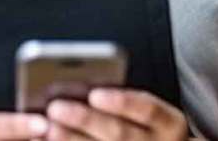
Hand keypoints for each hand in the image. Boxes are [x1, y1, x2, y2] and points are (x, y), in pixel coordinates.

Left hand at [43, 88, 195, 139]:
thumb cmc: (146, 128)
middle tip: (56, 108)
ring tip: (49, 129)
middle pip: (120, 134)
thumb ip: (124, 101)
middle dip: (86, 121)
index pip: (148, 109)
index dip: (122, 102)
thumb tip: (83, 83)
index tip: (95, 93)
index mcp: (169, 123)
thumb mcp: (149, 114)